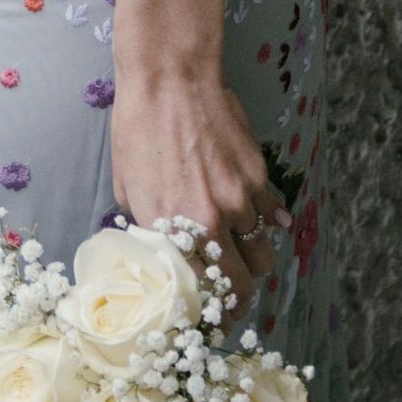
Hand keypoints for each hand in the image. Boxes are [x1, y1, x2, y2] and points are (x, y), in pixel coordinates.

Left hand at [108, 71, 287, 315]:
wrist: (170, 80)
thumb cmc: (138, 128)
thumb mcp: (129, 186)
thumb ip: (149, 222)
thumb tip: (160, 240)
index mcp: (171, 229)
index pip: (199, 293)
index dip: (209, 315)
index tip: (210, 322)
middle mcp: (210, 222)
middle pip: (241, 284)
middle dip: (238, 301)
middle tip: (232, 302)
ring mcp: (240, 199)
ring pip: (263, 253)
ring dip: (255, 262)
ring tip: (244, 260)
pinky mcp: (259, 176)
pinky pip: (272, 214)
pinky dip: (269, 224)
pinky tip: (262, 223)